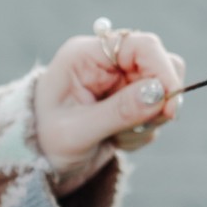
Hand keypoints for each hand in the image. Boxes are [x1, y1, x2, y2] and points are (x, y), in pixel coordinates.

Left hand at [33, 27, 185, 192]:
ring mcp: (119, 80)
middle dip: (156, 103)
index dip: (162, 72)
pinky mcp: (128, 100)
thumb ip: (118, 112)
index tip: (171, 108)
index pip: (142, 45)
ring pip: (162, 91)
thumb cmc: (44, 142)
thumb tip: (159, 94)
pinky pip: (156, 111)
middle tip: (137, 130)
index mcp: (87, 55)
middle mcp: (106, 61)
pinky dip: (143, 131)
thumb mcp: (76, 132)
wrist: (35, 161)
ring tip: (116, 138)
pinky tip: (116, 140)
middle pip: (159, 66)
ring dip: (148, 121)